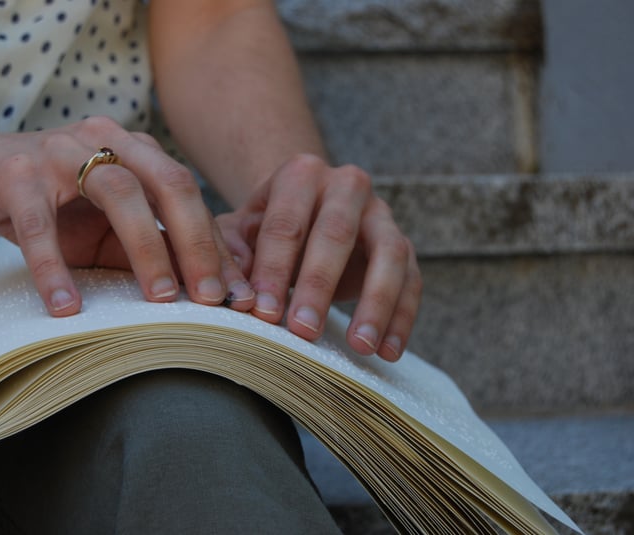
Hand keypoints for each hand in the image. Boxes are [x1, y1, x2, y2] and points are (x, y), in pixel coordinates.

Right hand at [0, 115, 253, 315]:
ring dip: (146, 249)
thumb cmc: (45, 205)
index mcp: (135, 151)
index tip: (237, 293)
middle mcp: (105, 140)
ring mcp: (59, 150)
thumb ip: (147, 247)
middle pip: (169, 183)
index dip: (216, 244)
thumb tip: (203, 290)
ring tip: (161, 300)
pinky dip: (54, 268)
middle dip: (197, 242)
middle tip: (213, 297)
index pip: (188, 195)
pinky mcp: (14, 172)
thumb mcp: (103, 228)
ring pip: (118, 193)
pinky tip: (67, 307)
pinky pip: (39, 222)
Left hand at [215, 154, 421, 360]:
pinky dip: (402, 317)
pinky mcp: (403, 243)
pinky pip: (412, 279)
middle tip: (305, 332)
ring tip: (360, 347)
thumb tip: (240, 291)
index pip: (286, 224)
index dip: (274, 270)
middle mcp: (346, 185)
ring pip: (389, 253)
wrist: (304, 213)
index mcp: (300, 175)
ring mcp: (380, 213)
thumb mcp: (238, 230)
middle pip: (336, 233)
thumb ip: (232, 253)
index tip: (265, 314)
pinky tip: (388, 352)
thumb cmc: (263, 227)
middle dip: (320, 286)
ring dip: (376, 303)